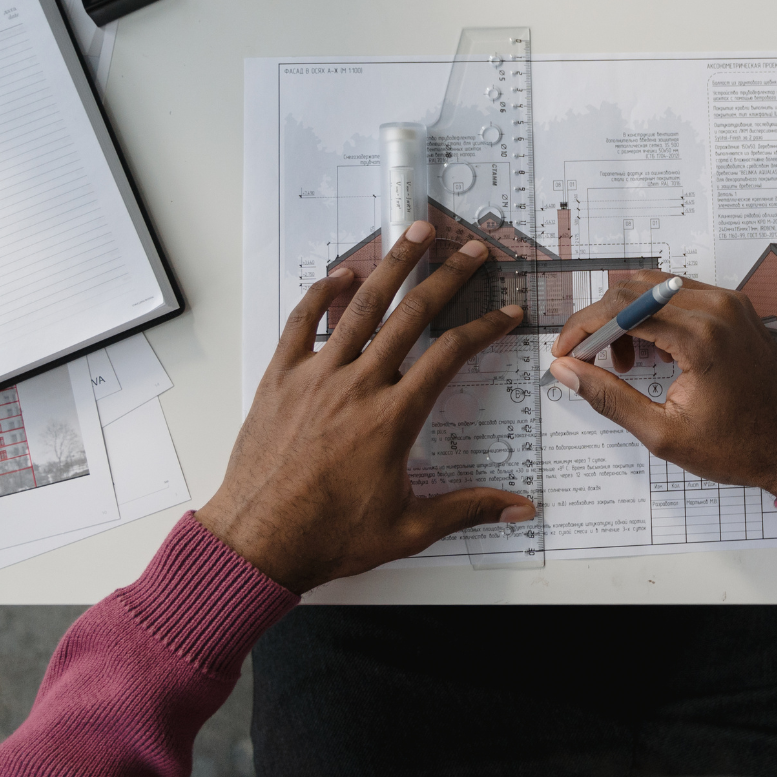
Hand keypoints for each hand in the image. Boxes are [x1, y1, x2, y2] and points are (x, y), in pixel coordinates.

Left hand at [197, 221, 534, 592]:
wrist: (257, 543)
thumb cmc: (328, 536)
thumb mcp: (410, 528)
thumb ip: (469, 509)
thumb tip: (520, 508)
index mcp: (394, 418)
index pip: (451, 355)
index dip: (484, 328)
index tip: (504, 313)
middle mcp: (358, 386)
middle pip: (412, 315)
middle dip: (448, 276)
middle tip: (472, 250)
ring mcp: (316, 377)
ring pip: (361, 307)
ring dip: (393, 265)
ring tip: (416, 233)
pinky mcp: (280, 379)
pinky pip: (303, 323)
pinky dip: (322, 294)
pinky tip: (341, 274)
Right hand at [548, 272, 776, 495]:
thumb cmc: (742, 447)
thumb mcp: (664, 433)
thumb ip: (609, 397)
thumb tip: (567, 372)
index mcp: (700, 336)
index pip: (621, 308)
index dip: (583, 328)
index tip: (564, 353)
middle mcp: (717, 307)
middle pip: (634, 289)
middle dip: (601, 322)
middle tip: (588, 361)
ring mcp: (730, 303)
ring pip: (655, 288)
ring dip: (628, 318)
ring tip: (625, 366)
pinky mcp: (736, 308)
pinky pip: (681, 295)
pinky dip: (655, 316)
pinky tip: (654, 355)